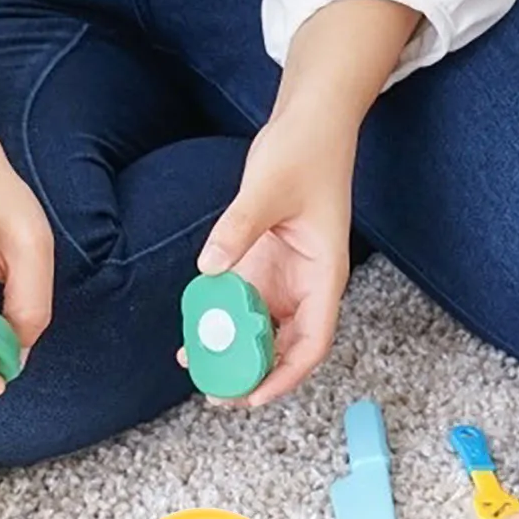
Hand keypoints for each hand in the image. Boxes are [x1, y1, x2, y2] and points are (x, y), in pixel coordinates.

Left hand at [187, 0, 422, 405]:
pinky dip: (222, 323)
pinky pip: (243, 306)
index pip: (312, 343)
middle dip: (255, 377)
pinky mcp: (265, 267)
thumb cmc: (305, 151)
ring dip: (235, 355)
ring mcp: (285, 279)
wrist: (309, 122)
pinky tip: (194, 335)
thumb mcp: (269, 187)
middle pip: (287, 349)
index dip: (286, 376)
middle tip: (217, 394)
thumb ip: (238, 228)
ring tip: (200, 371)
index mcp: (324, 277)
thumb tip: (208, 268)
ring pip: (263, 333)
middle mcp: (307, 286)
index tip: (255, 396)